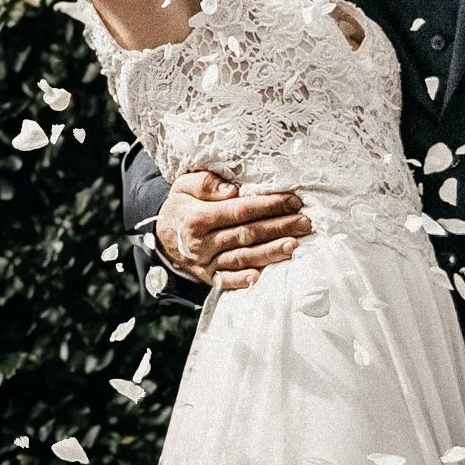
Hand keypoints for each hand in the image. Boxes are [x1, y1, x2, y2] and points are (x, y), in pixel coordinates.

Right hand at [153, 170, 310, 290]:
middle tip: (305, 223)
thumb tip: (232, 189)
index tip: (292, 201)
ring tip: (294, 245)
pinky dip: (242, 281)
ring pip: (242, 257)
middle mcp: (202, 243)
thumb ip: (206, 183)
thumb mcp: (184, 186)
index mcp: (198, 217)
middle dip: (279, 228)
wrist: (159, 236)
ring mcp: (205, 262)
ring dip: (270, 253)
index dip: (268, 206)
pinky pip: (226, 281)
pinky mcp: (207, 277)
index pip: (240, 210)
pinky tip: (260, 278)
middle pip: (247, 234)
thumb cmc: (180, 206)